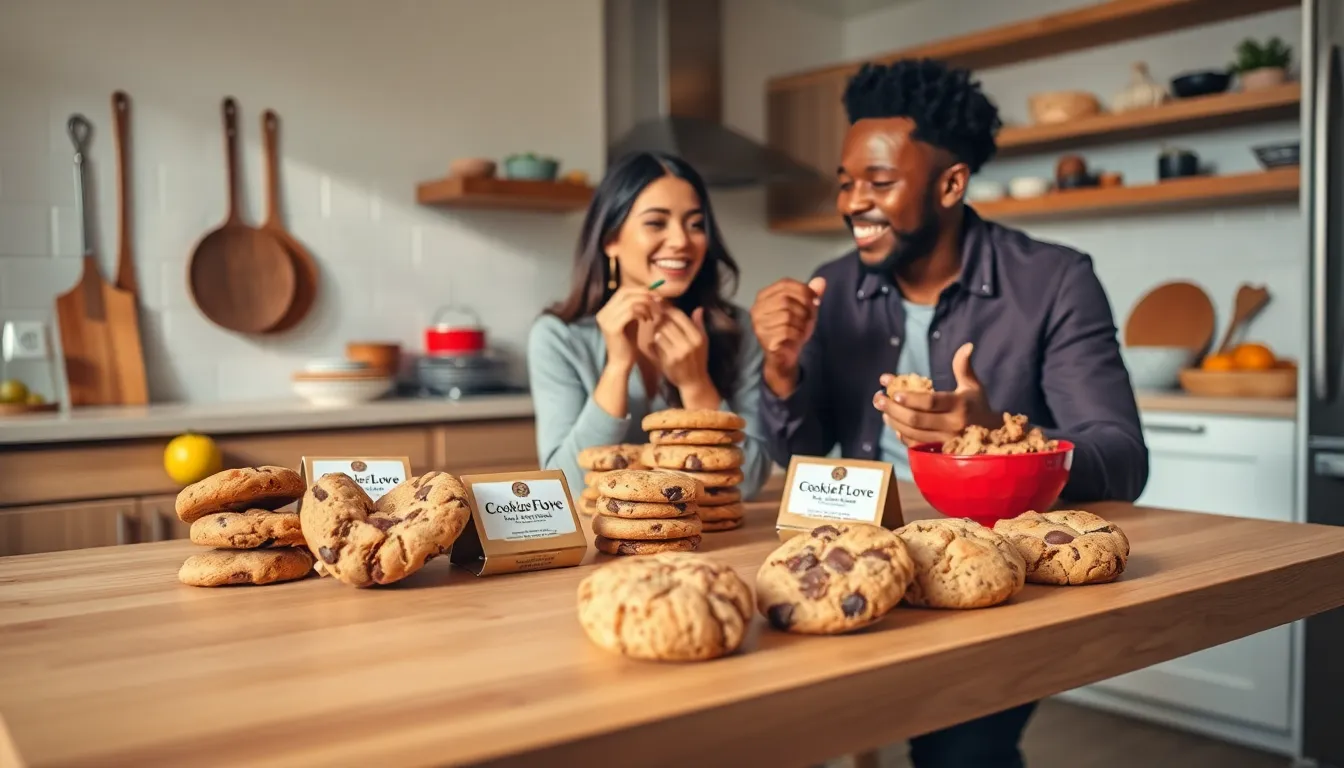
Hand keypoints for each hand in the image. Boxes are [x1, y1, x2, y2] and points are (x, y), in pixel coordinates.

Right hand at [595, 287, 660, 369]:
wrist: (622, 363)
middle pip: (625, 293)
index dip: (639, 290)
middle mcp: (603, 313)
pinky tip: (648, 320)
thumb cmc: (629, 344)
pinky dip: (642, 313)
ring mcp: (606, 320)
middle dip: (643, 294)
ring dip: (645, 305)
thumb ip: (636, 307)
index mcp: (606, 310)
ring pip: (629, 302)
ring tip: (652, 314)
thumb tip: (650, 292)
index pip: (623, 291)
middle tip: (657, 300)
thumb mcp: (632, 321)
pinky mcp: (612, 327)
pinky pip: (630, 312)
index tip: (654, 294)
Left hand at [653, 307, 717, 406]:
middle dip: (659, 316)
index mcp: (697, 336)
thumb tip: (699, 308)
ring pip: (661, 331)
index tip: (659, 302)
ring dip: (656, 327)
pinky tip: (655, 338)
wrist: (694, 382)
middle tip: (652, 312)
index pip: (679, 315)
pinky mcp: (669, 360)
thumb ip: (699, 324)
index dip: (667, 307)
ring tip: (654, 325)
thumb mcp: (703, 342)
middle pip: (668, 322)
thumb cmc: (698, 359)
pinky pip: (658, 343)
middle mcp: (689, 343)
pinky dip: (655, 339)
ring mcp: (679, 352)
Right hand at [750, 276, 825, 396]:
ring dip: (801, 323)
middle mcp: (757, 309)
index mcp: (763, 296)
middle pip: (786, 299)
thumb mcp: (805, 309)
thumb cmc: (792, 329)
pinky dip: (797, 335)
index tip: (815, 300)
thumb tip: (821, 281)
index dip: (804, 290)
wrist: (784, 356)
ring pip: (787, 316)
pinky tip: (796, 338)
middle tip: (809, 318)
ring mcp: (759, 325)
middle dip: (804, 308)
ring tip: (801, 329)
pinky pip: (787, 331)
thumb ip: (811, 294)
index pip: (784, 283)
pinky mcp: (765, 339)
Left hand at [872, 343, 996, 445]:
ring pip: (912, 432)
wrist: (990, 437)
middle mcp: (952, 425)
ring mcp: (945, 440)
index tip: (893, 392)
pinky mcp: (939, 451)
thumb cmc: (977, 406)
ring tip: (881, 408)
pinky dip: (900, 434)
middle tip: (877, 398)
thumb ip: (964, 367)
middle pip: (916, 419)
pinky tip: (891, 422)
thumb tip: (967, 345)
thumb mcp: (973, 386)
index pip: (931, 402)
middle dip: (893, 408)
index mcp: (960, 406)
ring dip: (893, 420)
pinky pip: (915, 444)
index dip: (910, 398)